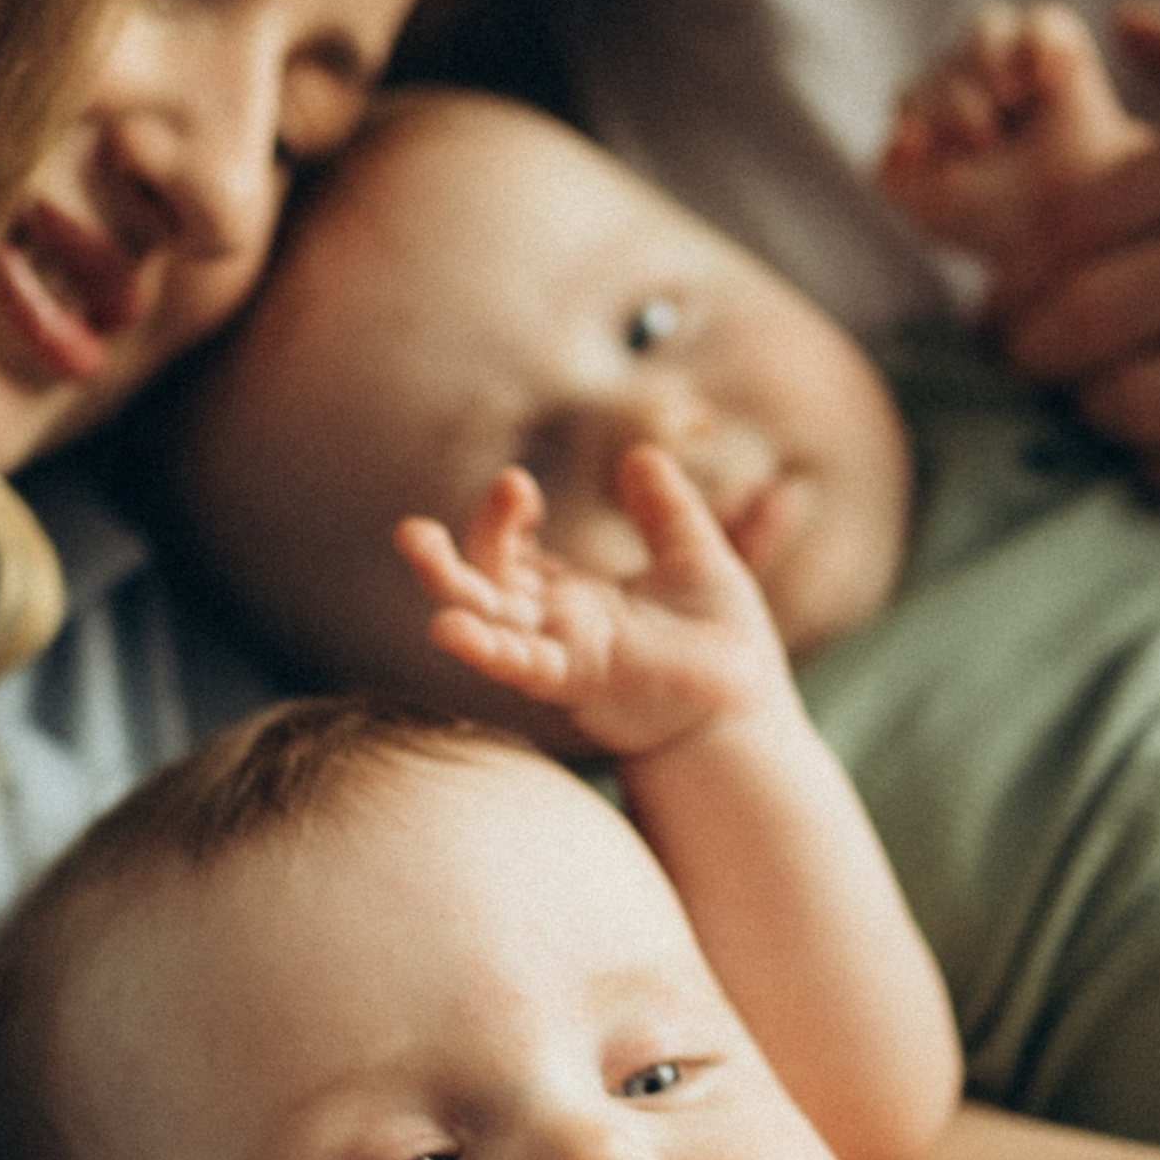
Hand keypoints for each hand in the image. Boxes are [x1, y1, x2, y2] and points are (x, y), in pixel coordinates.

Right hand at [396, 442, 785, 758]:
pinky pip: (523, 666)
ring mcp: (562, 656)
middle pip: (480, 589)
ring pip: (489, 625)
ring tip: (415, 551)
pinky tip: (448, 628)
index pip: (510, 552)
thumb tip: (641, 454)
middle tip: (410, 532)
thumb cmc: (722, 641)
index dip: (501, 516)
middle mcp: (554, 628)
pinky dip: (486, 648)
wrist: (749, 705)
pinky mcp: (579, 682)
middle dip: (441, 561)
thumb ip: (665, 510)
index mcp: (571, 597)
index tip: (515, 484)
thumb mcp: (697, 556)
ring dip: (451, 593)